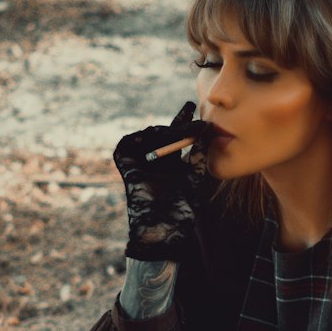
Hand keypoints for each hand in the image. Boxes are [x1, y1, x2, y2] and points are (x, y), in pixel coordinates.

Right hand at [113, 102, 213, 260]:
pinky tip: (146, 134)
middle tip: (188, 113)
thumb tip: (207, 127)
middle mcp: (156, 160)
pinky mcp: (126, 168)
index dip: (183, 120)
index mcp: (172, 161)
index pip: (177, 135)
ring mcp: (140, 163)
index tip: (192, 106)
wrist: (166, 224)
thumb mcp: (195, 174)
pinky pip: (123, 147)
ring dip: (158, 131)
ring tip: (170, 131)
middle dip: (174, 122)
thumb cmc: (183, 205)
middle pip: (163, 133)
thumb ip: (199, 152)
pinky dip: (132, 138)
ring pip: (145, 137)